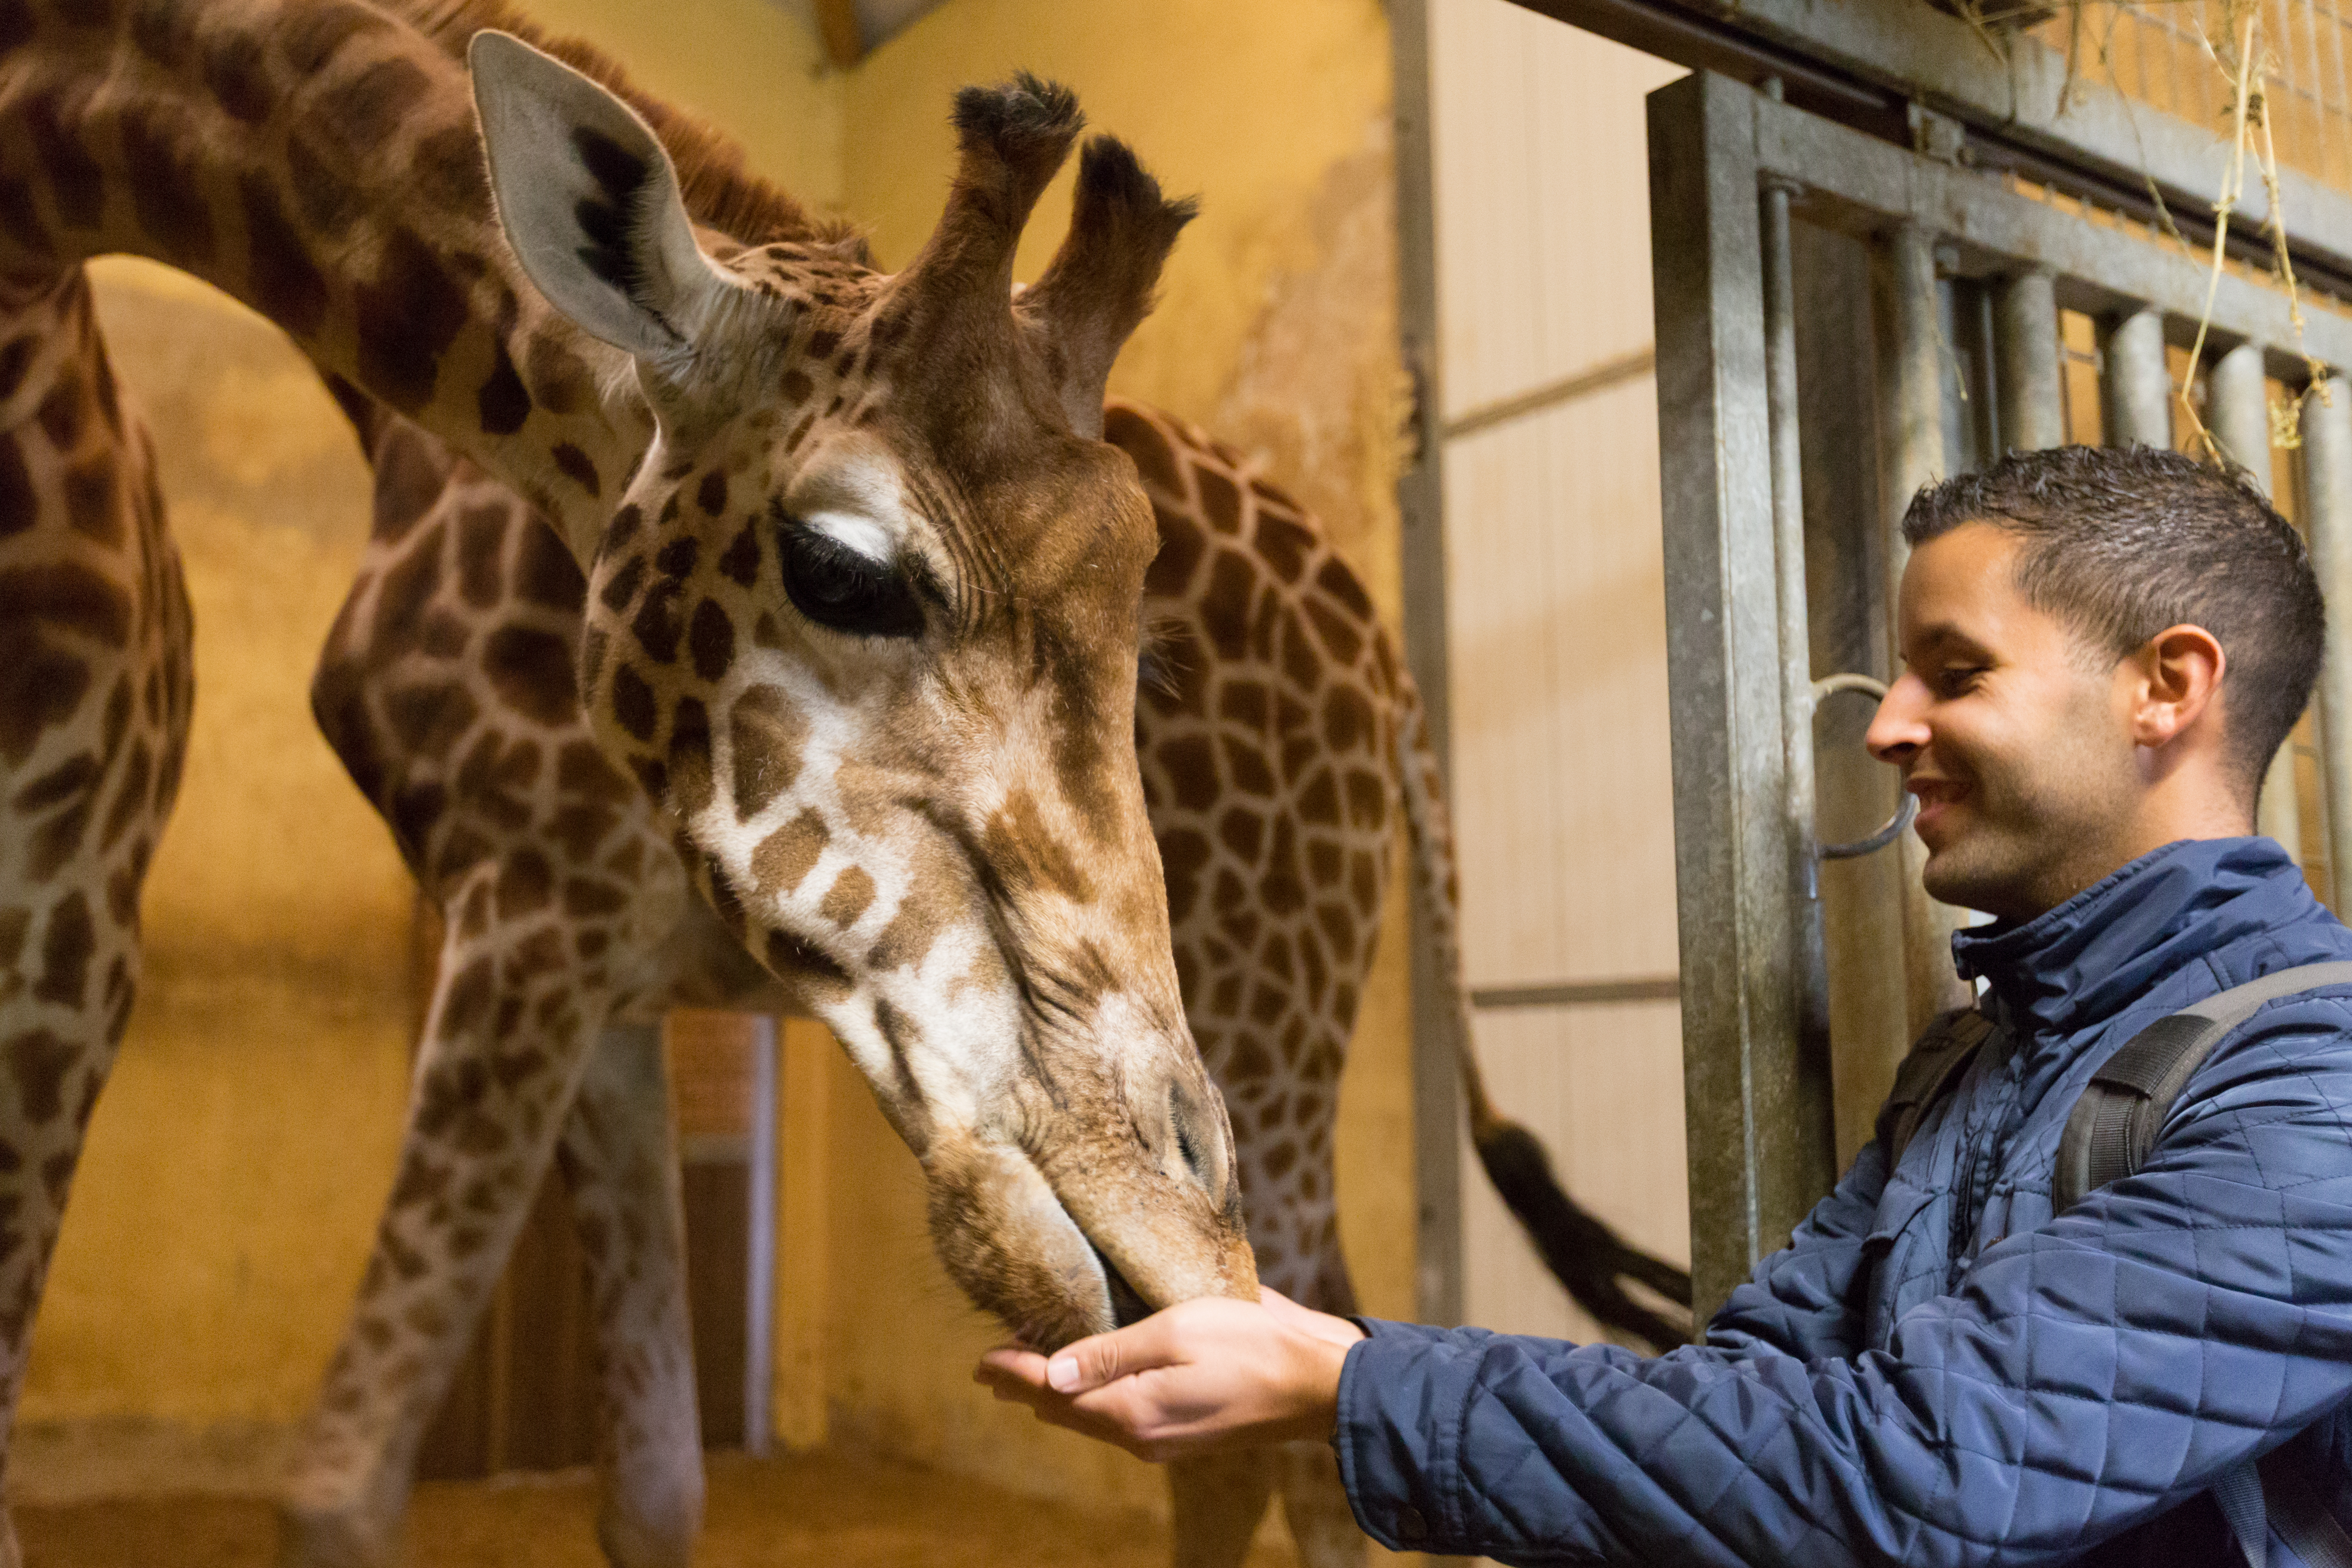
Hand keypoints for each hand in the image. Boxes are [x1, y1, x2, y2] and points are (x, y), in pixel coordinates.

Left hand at [973, 1288, 1365, 1461]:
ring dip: (1059, 1390)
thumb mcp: (1175, 1331)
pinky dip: (1093, 1395)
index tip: (980, 1359)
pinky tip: (1089, 1373)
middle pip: (1066, 1412)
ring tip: (1030, 1362)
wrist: (1316, 1384)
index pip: (1053, 1394)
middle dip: (1028, 1384)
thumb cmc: (1250, 1345)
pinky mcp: (1182, 1430)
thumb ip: (1110, 1353)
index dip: (1014, 1373)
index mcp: (1132, 1413)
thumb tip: (1051, 1372)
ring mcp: (1162, 1439)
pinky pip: (1120, 1417)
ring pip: (1091, 1417)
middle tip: (993, 1361)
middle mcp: (1140, 1436)